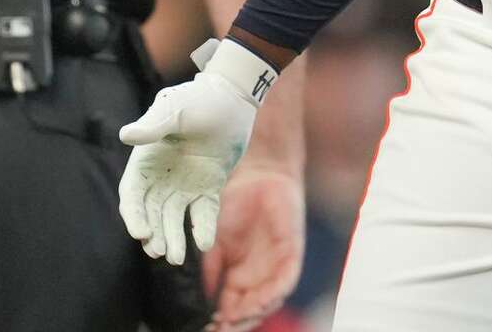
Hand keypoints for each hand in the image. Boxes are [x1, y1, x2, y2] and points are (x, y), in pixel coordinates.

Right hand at [118, 38, 275, 265]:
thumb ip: (153, 126)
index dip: (134, 215)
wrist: (233, 97)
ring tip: (176, 259)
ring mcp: (185, 184)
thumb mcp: (175, 109)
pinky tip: (203, 243)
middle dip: (154, 233)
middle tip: (159, 252)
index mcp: (146, 159)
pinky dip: (202, 229)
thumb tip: (125, 136)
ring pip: (174, 218)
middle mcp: (162, 176)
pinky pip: (203, 214)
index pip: (133, 194)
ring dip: (173, 238)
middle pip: (152, 213)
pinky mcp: (209, 188)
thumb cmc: (199, 98)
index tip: (140, 233)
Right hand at [202, 163, 304, 331]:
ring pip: (267, 303)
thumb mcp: (212, 240)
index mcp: (237, 277)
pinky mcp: (291, 256)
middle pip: (249, 312)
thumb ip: (208, 269)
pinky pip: (285, 283)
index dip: (219, 321)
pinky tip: (259, 303)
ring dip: (252, 314)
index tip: (206, 327)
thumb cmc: (233, 204)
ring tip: (234, 320)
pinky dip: (272, 295)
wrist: (256, 174)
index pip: (229, 309)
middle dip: (236, 324)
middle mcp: (257, 278)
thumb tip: (200, 299)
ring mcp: (275, 269)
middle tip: (220, 329)